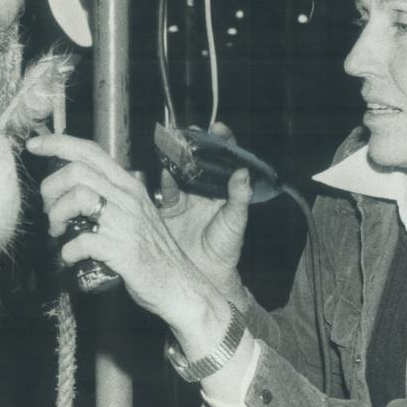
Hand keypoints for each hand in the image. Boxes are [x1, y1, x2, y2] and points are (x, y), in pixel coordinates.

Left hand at [26, 132, 234, 357]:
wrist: (178, 284)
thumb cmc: (151, 252)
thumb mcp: (132, 214)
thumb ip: (107, 198)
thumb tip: (67, 190)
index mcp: (128, 185)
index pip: (90, 150)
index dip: (57, 143)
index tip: (34, 145)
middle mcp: (128, 197)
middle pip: (76, 170)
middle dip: (51, 188)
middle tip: (51, 211)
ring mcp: (126, 222)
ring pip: (77, 197)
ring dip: (57, 216)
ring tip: (59, 232)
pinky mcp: (122, 249)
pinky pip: (81, 241)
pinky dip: (67, 251)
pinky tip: (71, 257)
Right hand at [156, 123, 251, 301]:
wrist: (203, 278)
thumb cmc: (225, 252)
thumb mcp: (235, 223)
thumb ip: (239, 199)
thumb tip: (243, 173)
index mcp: (221, 192)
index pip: (222, 161)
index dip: (220, 142)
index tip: (217, 128)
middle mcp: (202, 192)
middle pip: (197, 161)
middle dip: (192, 144)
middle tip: (189, 131)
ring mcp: (183, 200)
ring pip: (178, 172)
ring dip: (175, 158)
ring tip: (173, 144)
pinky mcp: (166, 210)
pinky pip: (162, 191)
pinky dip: (162, 180)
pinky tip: (162, 173)